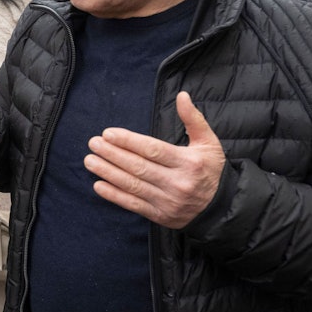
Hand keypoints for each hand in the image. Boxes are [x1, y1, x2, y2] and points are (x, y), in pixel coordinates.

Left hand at [83, 91, 224, 228]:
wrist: (221, 208)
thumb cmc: (211, 170)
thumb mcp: (208, 143)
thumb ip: (193, 118)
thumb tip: (182, 95)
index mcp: (189, 162)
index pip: (153, 150)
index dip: (129, 142)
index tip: (108, 133)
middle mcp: (178, 183)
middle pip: (139, 167)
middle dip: (113, 154)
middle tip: (93, 143)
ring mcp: (168, 201)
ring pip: (133, 185)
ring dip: (108, 173)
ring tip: (90, 161)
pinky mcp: (160, 216)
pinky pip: (133, 205)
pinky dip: (114, 195)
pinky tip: (98, 185)